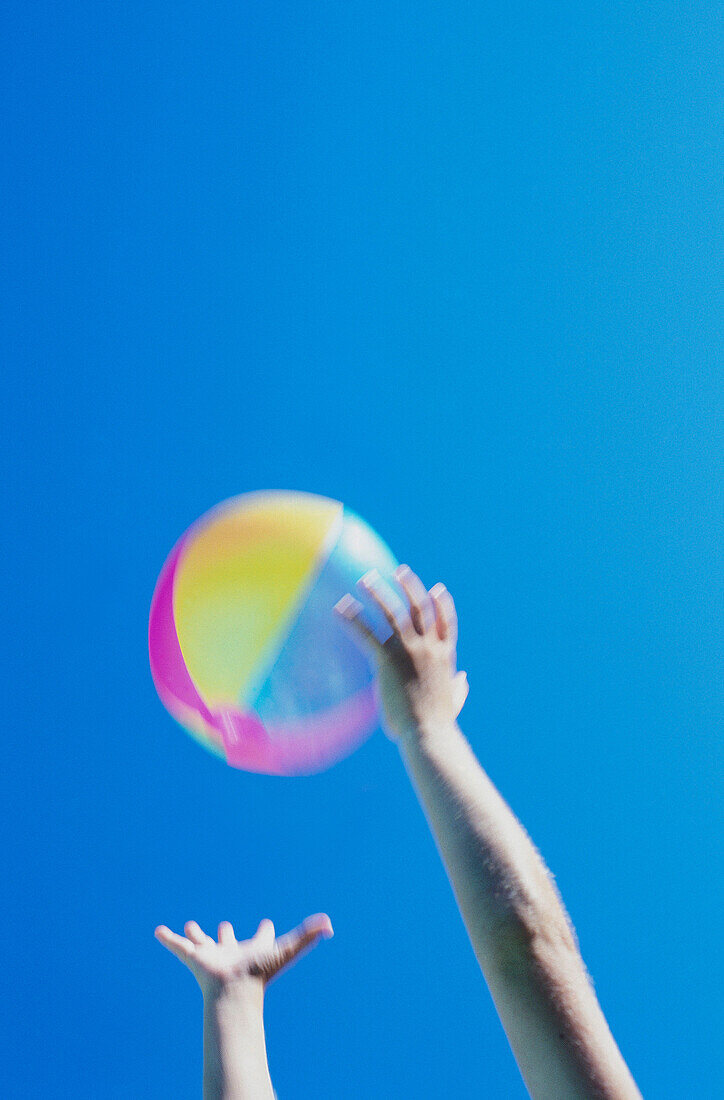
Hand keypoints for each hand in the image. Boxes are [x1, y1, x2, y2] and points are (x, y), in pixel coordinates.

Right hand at [155, 914, 332, 1002]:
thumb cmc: (260, 973)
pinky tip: (159, 931)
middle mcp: (232, 952)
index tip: (268, 924)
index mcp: (254, 950)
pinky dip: (168, 939)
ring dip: (195, 935)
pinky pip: (177, 946)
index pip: (262, 938)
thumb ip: (308, 935)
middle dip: (226, 933)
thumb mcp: (287, 949)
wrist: (233, 991)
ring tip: (189, 926)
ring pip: (201, 942)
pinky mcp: (193, 958)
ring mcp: (211, 955)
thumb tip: (330, 924)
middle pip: (228, 940)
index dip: (266, 931)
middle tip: (224, 925)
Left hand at [335, 564, 467, 741]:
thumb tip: (464, 679)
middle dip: (409, 586)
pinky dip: (354, 618)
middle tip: (399, 571)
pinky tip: (342, 606)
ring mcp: (409, 651)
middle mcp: (428, 647)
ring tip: (366, 579)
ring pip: (393, 612)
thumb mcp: (454, 701)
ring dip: (378, 592)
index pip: (446, 622)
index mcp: (445, 656)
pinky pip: (367, 632)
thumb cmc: (438, 725)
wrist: (429, 733)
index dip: (442, 603)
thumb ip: (460, 688)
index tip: (437, 588)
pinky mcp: (388, 660)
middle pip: (420, 608)